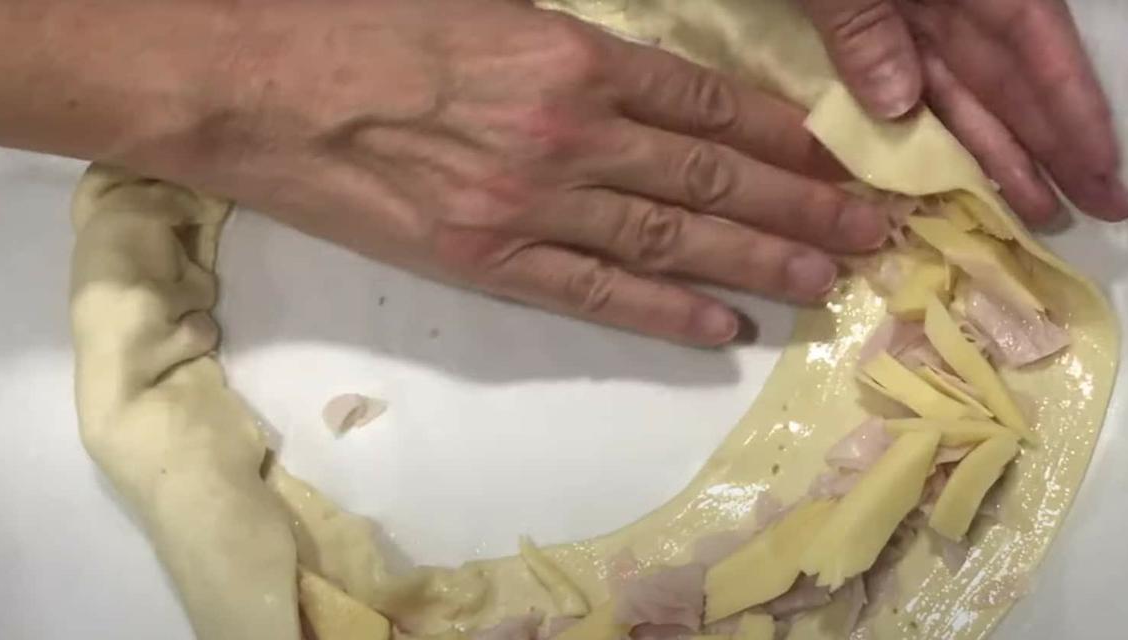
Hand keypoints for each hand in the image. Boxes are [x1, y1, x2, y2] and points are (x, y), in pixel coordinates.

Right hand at [139, 0, 891, 345]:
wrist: (254, 84)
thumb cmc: (359, 26)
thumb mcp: (484, 7)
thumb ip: (570, 49)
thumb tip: (637, 86)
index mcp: (573, 55)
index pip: (711, 101)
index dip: (785, 135)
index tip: (835, 160)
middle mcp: (571, 132)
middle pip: (714, 174)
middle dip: (804, 206)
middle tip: (873, 234)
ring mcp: (533, 204)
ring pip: (673, 236)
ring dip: (759, 261)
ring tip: (826, 280)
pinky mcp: (487, 260)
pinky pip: (595, 292)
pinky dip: (665, 310)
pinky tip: (723, 325)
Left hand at [799, 0, 1127, 223]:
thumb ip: (864, 23)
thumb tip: (898, 106)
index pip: (1032, 42)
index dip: (1070, 107)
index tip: (1098, 167)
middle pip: (1008, 76)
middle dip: (1052, 144)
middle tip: (1098, 211)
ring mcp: (907, 11)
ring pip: (961, 90)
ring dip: (999, 149)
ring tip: (1039, 213)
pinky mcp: (865, 23)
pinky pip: (907, 82)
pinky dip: (932, 127)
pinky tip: (958, 174)